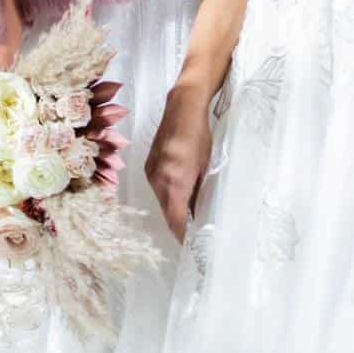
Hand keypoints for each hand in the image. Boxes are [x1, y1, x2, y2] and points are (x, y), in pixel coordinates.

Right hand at [145, 82, 212, 240]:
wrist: (182, 107)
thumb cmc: (200, 135)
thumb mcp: (206, 166)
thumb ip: (199, 192)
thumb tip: (199, 214)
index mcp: (174, 181)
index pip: (176, 220)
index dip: (184, 235)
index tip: (193, 245)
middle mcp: (158, 180)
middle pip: (167, 212)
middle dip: (179, 224)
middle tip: (195, 232)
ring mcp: (150, 172)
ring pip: (161, 201)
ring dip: (173, 209)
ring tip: (190, 214)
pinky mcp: (148, 165)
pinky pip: (157, 188)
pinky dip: (168, 195)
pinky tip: (180, 193)